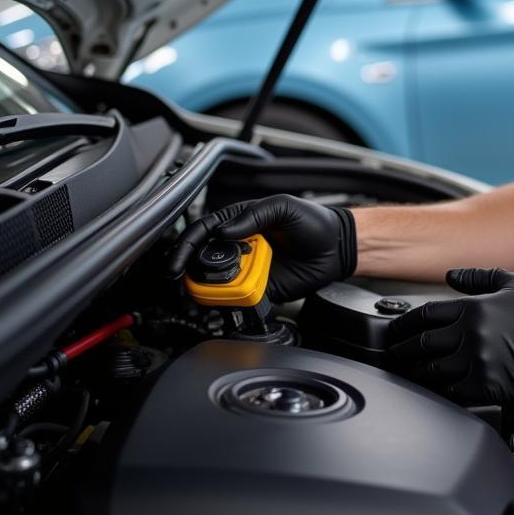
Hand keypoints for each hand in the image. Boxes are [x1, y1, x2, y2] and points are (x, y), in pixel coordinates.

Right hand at [166, 194, 356, 302]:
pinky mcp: (258, 289)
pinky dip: (226, 305)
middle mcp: (239, 246)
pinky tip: (221, 307)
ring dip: (205, 292)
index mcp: (240, 222)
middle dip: (188, 273)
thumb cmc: (313, 222)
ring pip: (216, 283)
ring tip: (198, 299)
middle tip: (180, 283)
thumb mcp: (284, 207)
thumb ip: (254, 215)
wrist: (336, 248)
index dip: (186, 246)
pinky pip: (237, 299)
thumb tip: (225, 231)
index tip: (177, 262)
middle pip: (203, 261)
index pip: (204, 232)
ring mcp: (247, 269)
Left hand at [387, 268, 513, 405]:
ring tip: (405, 372)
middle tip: (392, 353)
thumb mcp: (511, 283)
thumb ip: (477, 276)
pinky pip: (449, 391)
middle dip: (401, 349)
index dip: (404, 323)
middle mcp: (469, 335)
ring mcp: (475, 363)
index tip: (395, 330)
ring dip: (414, 371)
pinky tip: (430, 388)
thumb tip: (451, 274)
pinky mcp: (483, 388)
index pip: (425, 314)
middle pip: (421, 343)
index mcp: (472, 308)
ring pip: (430, 369)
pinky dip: (436, 390)